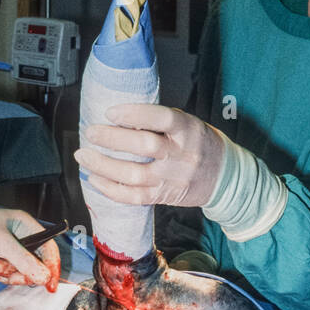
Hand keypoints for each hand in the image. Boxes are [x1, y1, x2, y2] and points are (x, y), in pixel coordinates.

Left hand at [0, 206, 59, 290]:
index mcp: (26, 224)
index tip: (51, 286)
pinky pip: (7, 275)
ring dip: (4, 271)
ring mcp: (8, 250)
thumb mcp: (0, 243)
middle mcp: (21, 237)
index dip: (52, 267)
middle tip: (6, 271)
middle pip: (35, 265)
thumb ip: (24, 261)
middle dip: (20, 271)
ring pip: (19, 272)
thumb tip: (45, 278)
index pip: (49, 248)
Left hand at [75, 104, 227, 207]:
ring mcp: (172, 178)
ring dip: (103, 166)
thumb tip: (120, 116)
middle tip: (90, 132)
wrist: (225, 177)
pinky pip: (134, 197)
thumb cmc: (200, 144)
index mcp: (188, 130)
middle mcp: (181, 154)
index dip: (134, 114)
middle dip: (111, 139)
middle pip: (143, 146)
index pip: (162, 118)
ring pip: (134, 175)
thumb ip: (160, 121)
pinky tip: (95, 179)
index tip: (110, 112)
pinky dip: (111, 189)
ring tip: (84, 156)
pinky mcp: (164, 196)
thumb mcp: (189, 124)